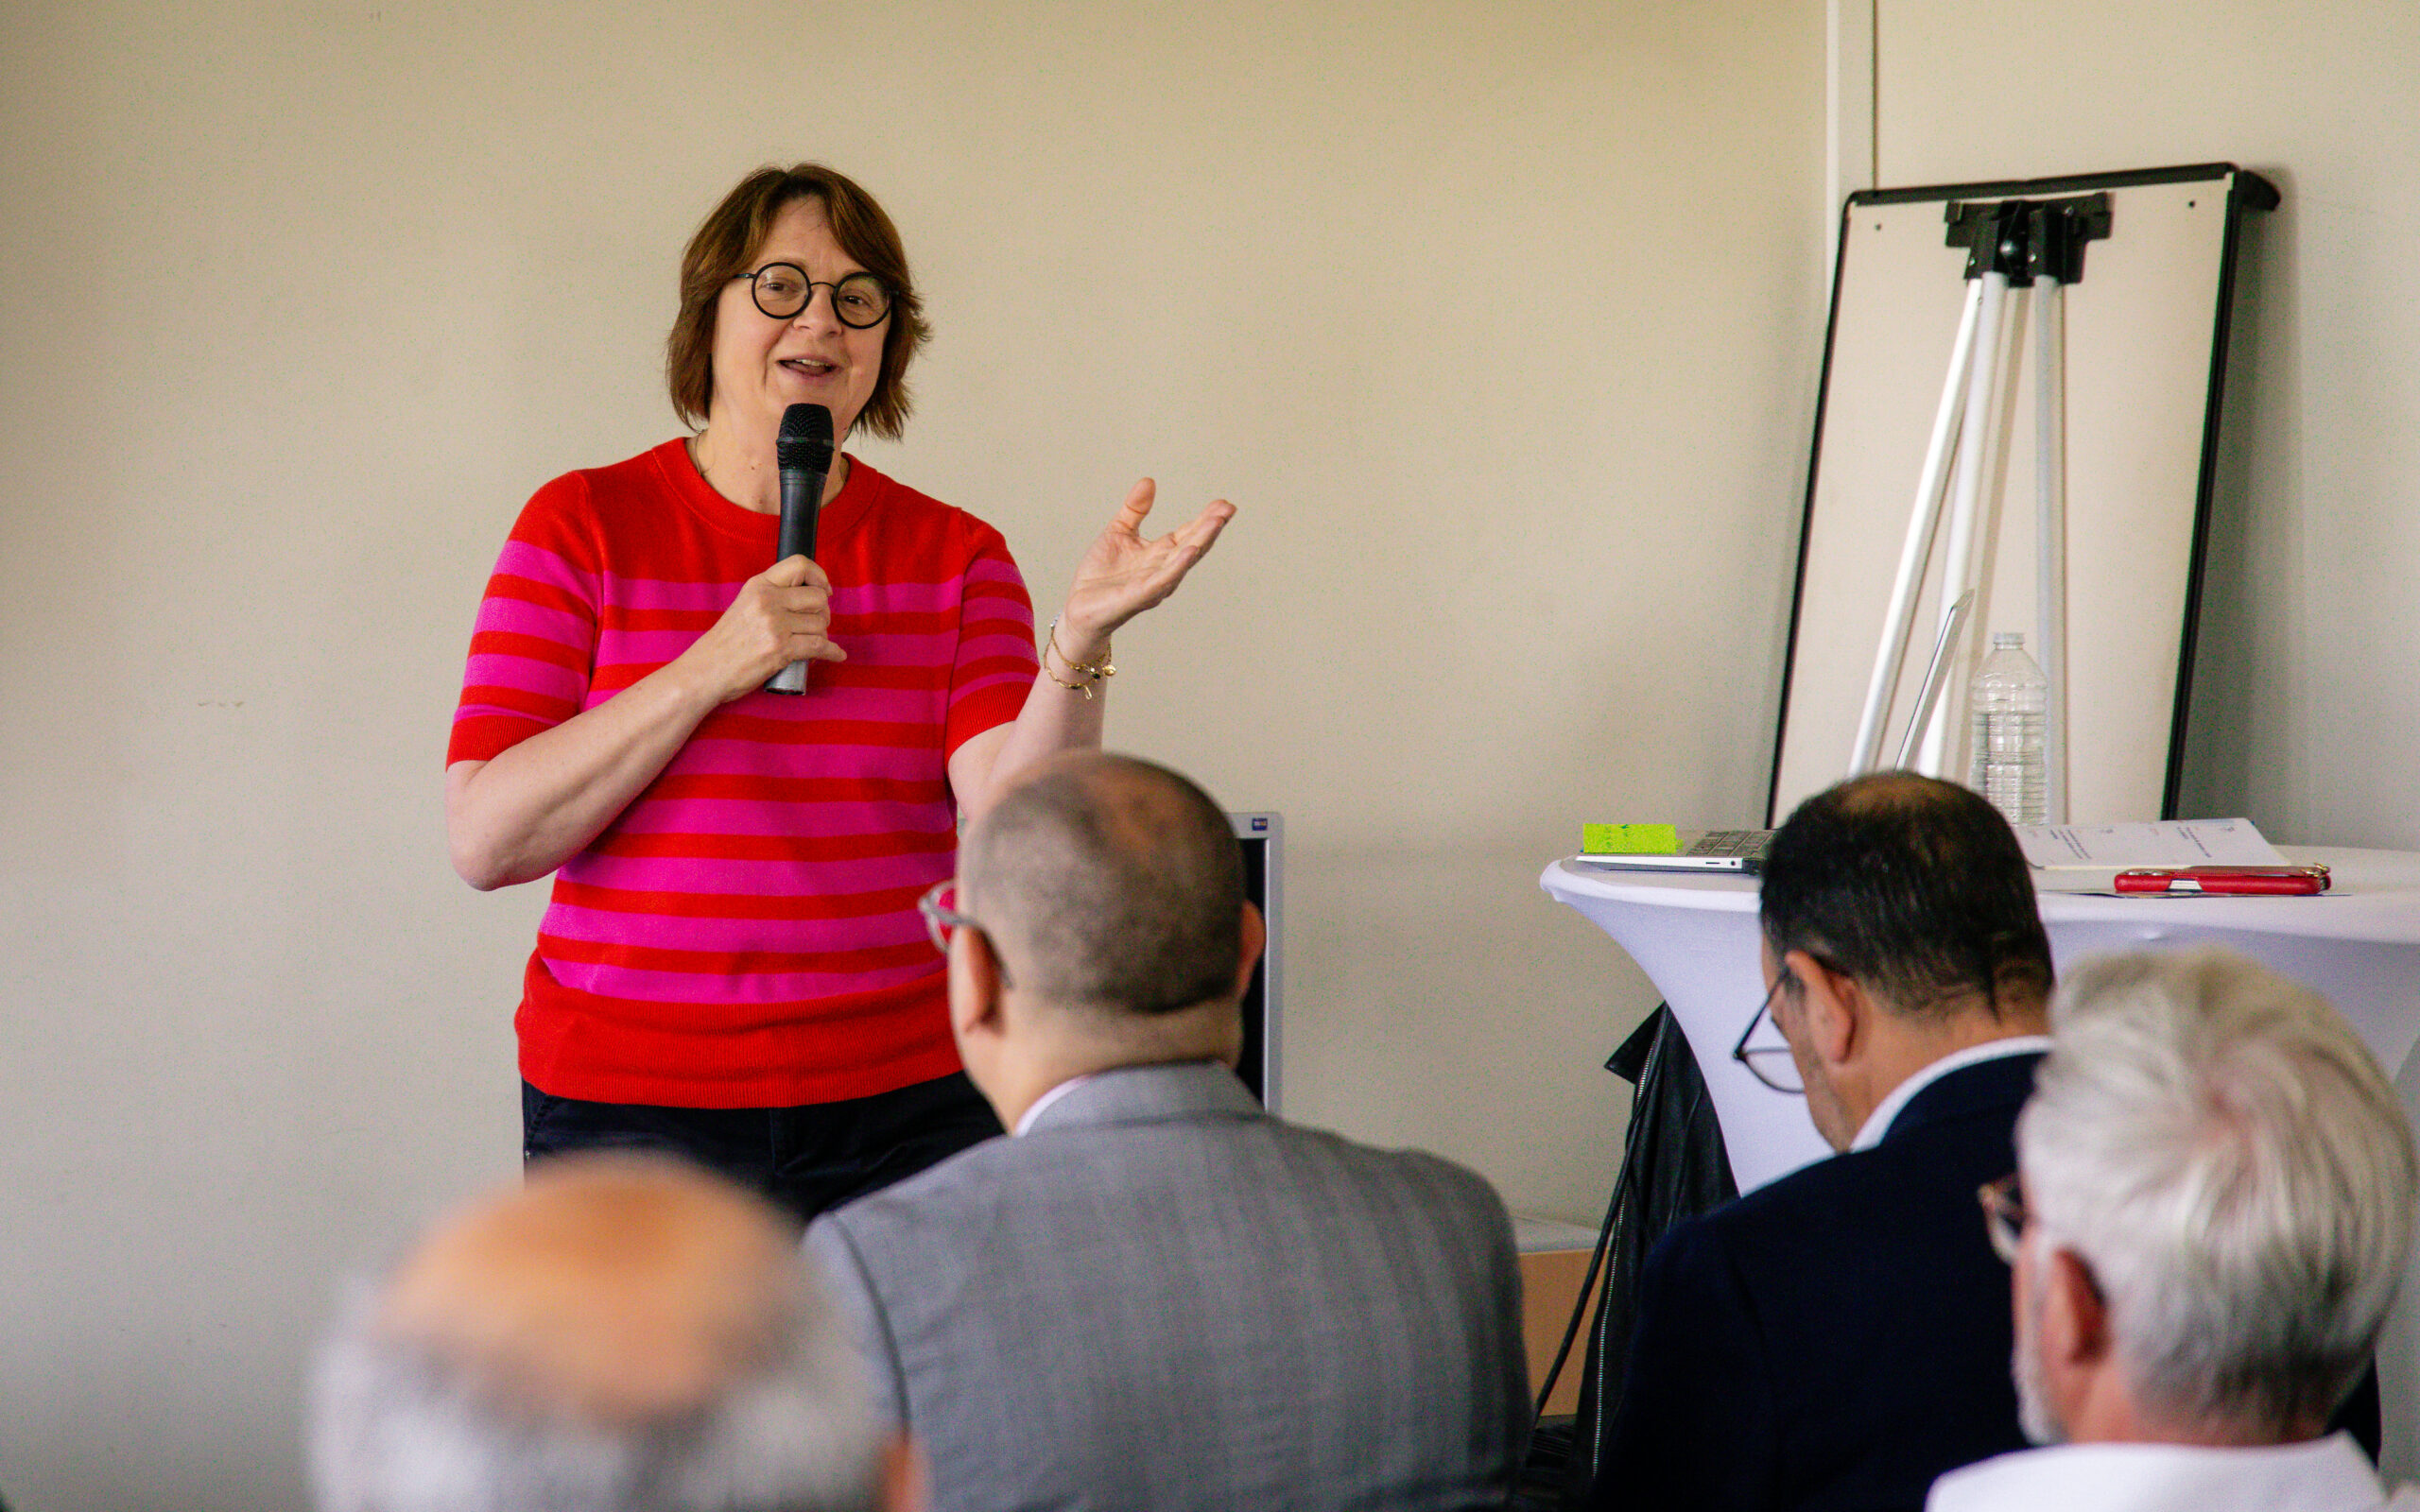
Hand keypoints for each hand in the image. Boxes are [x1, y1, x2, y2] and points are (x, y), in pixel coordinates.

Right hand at [679, 555, 847, 702]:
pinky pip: (820, 646)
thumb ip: (771, 596)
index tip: (825, 590)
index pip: (799, 565)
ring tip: (810, 644)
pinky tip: (837, 655)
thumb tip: (808, 596)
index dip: (819, 576)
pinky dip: (833, 653)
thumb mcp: (744, 605)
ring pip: (821, 624)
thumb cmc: (726, 643)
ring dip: (822, 636)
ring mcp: (774, 625)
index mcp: (758, 586)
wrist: (706, 670)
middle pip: (818, 598)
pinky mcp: (780, 649)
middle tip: (815, 625)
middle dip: (823, 614)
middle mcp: (767, 601)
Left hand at [1058, 479, 1234, 654]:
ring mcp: (1154, 584)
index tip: (1224, 503)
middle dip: (1211, 527)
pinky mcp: (1139, 596)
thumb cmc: (1101, 575)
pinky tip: (1190, 551)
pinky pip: (1162, 580)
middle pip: (1193, 545)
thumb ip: (1134, 509)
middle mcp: (1163, 569)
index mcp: (1159, 553)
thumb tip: (1149, 481)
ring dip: (1201, 541)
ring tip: (1217, 522)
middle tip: (1228, 508)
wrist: (1078, 607)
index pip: (1188, 533)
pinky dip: (1177, 566)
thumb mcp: (1118, 532)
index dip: (1206, 518)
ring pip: (1183, 561)